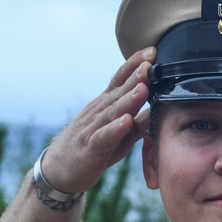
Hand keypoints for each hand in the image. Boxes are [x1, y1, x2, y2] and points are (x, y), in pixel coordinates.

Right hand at [39, 47, 154, 192]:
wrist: (59, 170)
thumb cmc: (94, 148)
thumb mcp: (120, 133)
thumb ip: (140, 120)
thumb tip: (162, 107)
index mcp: (107, 105)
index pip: (121, 80)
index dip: (135, 65)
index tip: (152, 51)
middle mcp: (100, 112)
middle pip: (119, 91)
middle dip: (136, 76)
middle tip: (150, 62)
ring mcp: (93, 128)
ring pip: (113, 112)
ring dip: (129, 99)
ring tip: (143, 87)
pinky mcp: (90, 149)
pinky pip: (103, 137)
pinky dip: (115, 129)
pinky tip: (126, 121)